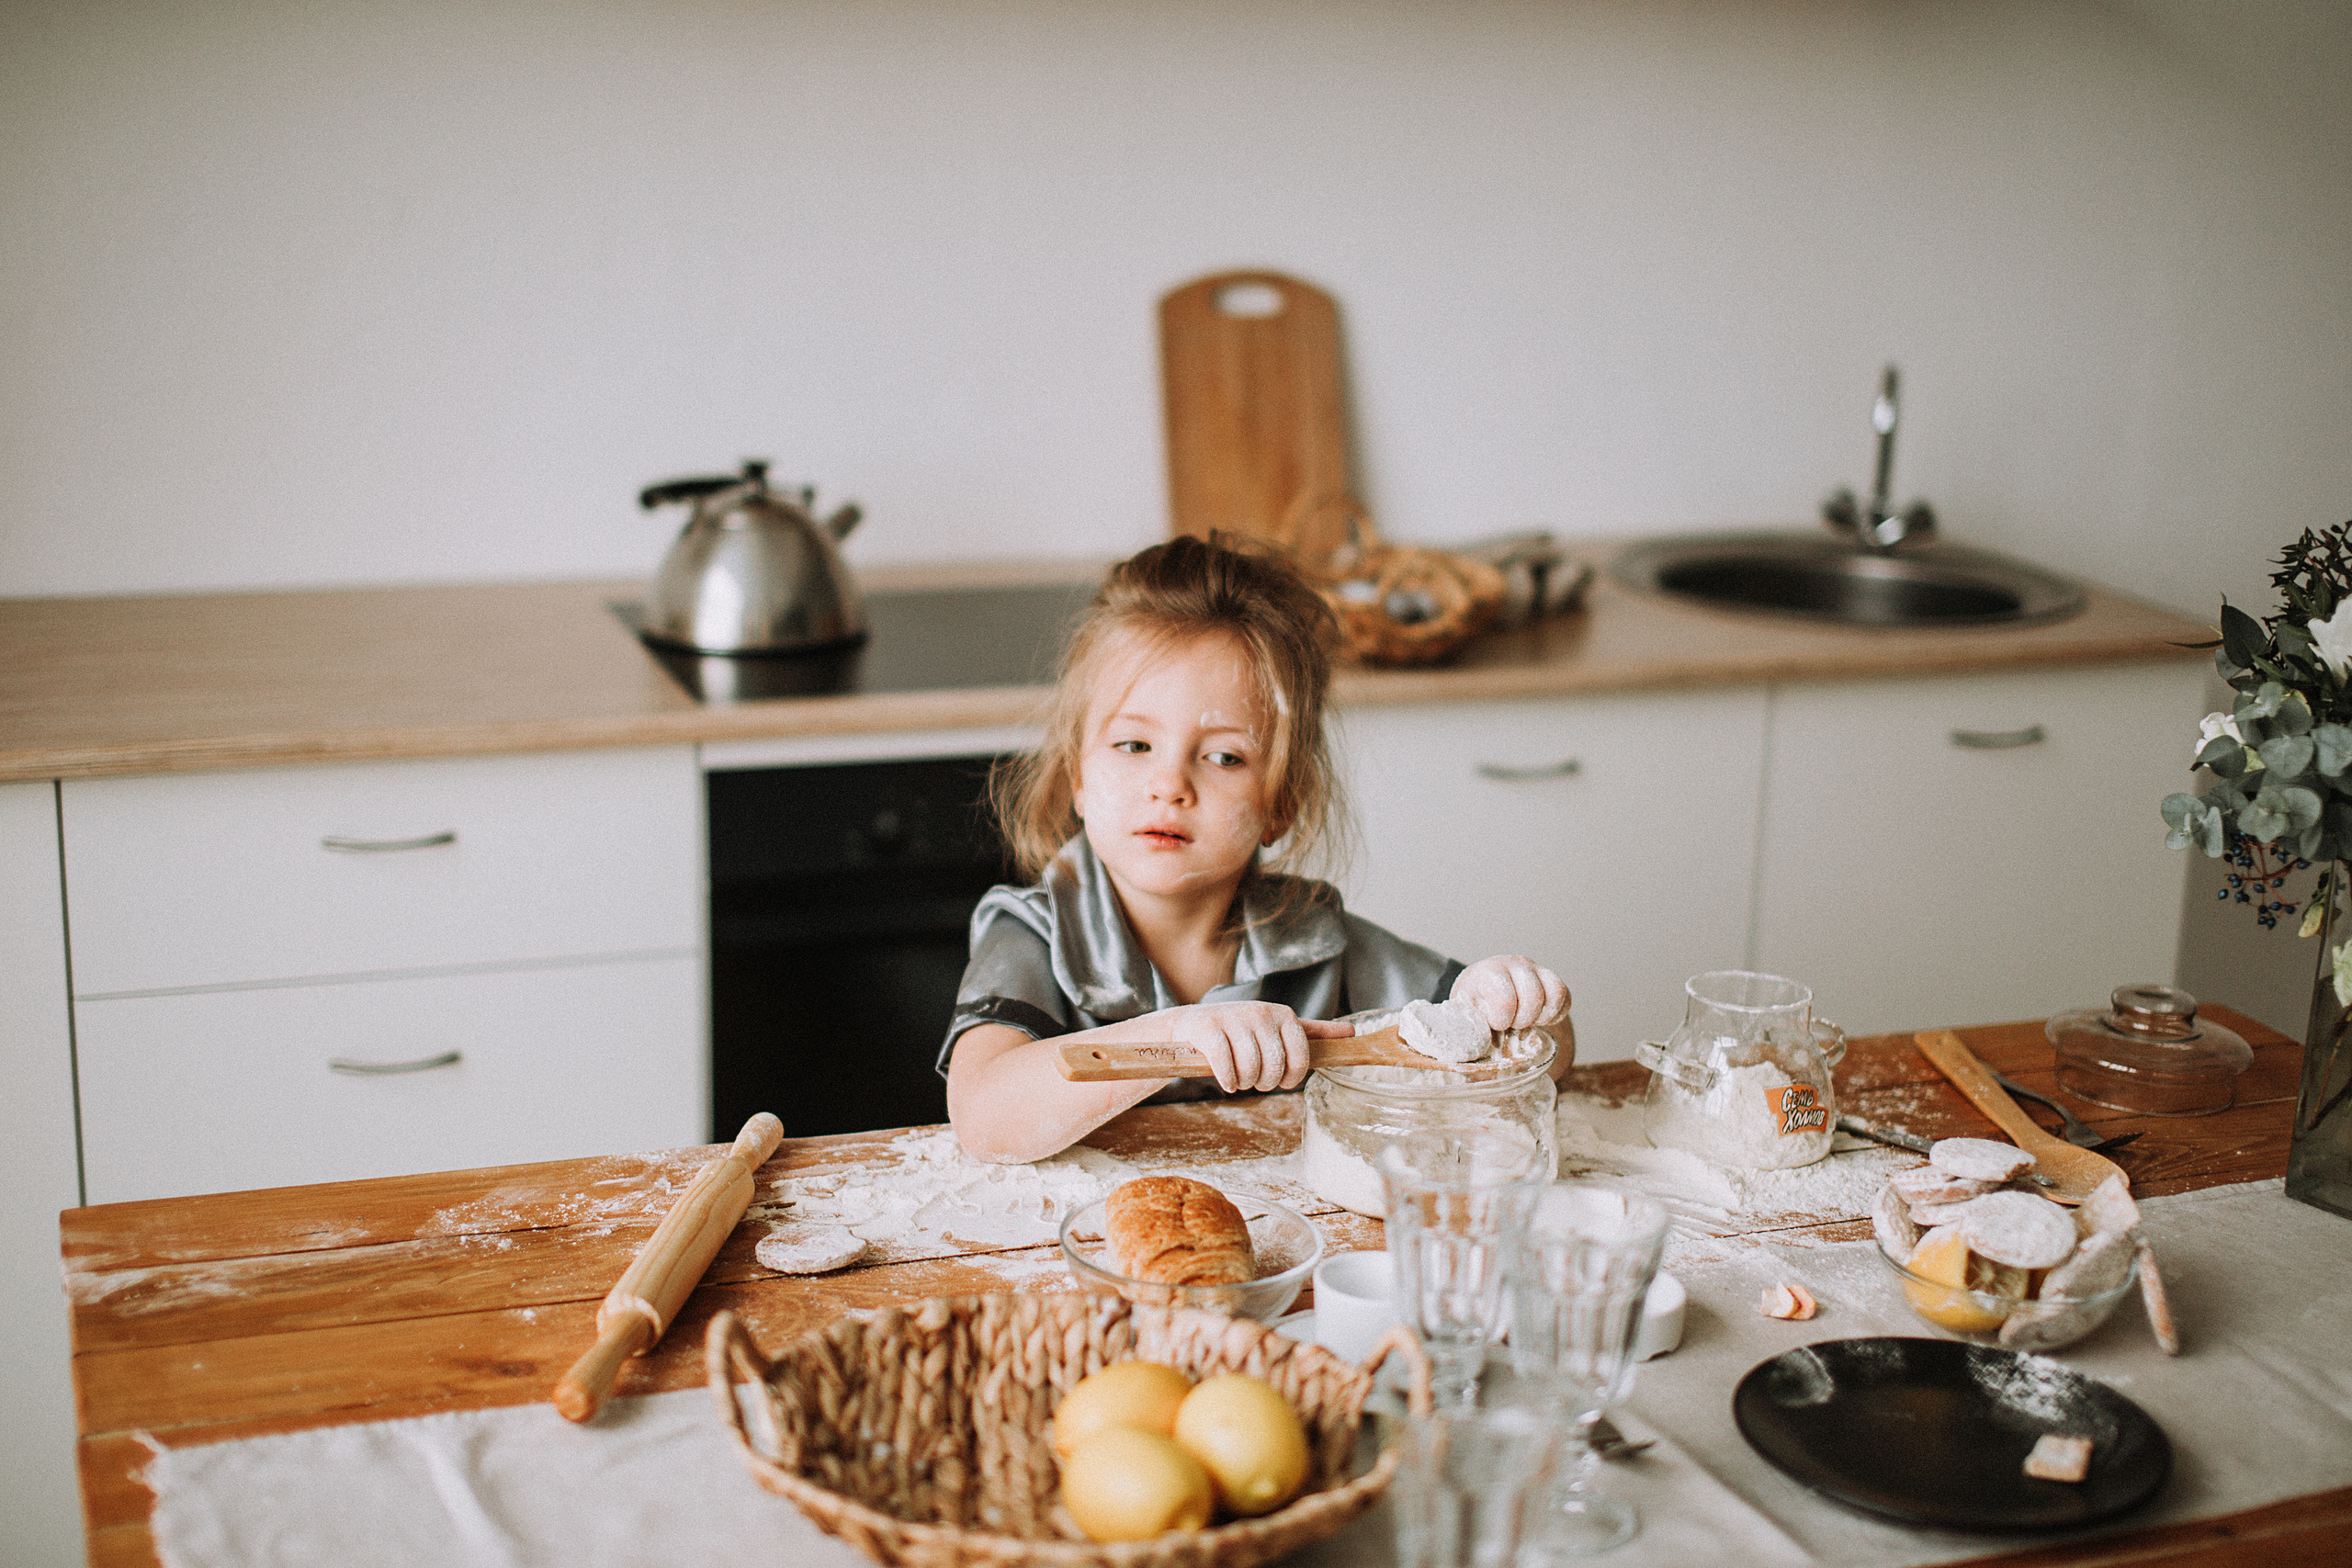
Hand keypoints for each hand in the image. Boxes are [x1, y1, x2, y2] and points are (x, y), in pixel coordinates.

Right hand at [1161, 1003, 1353, 1093]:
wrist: (1191, 1024)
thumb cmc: (1241, 1031)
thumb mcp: (1279, 1028)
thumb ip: (1314, 1033)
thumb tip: (1352, 1032)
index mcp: (1283, 1014)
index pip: (1300, 1057)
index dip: (1291, 1077)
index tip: (1281, 1080)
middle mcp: (1261, 1012)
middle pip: (1274, 1067)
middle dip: (1265, 1083)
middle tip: (1256, 1081)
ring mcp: (1234, 1018)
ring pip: (1250, 1069)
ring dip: (1245, 1084)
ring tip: (1240, 1080)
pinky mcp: (1208, 1027)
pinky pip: (1225, 1065)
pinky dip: (1227, 1080)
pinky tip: (1226, 1081)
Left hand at [1452, 956, 1569, 1031]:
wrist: (1482, 990)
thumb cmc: (1474, 1008)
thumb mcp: (1466, 1019)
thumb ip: (1470, 1040)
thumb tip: (1479, 1075)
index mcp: (1487, 973)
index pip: (1504, 998)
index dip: (1502, 1019)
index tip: (1495, 1024)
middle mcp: (1513, 964)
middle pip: (1533, 996)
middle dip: (1523, 1020)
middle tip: (1511, 1025)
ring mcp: (1534, 968)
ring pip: (1554, 993)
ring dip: (1541, 1017)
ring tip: (1526, 1022)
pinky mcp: (1550, 977)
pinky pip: (1564, 996)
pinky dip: (1556, 1014)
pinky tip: (1540, 1019)